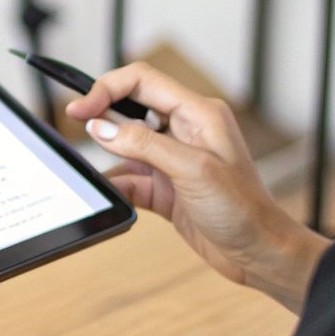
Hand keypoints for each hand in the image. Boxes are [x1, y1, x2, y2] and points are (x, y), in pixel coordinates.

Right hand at [67, 62, 329, 312]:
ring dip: (106, 152)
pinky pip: (129, 177)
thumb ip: (143, 144)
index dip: (107, 88)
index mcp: (198, 113)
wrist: (260, 253)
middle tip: (74, 123)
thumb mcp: (191, 169)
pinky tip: (107, 192)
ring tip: (85, 163)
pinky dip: (115, 184)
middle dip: (101, 112)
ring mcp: (173, 160)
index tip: (81, 108)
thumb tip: (101, 128)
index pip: (143, 81)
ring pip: (126, 144)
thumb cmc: (243, 209)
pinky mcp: (166, 188)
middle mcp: (184, 131)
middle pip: (130, 106)